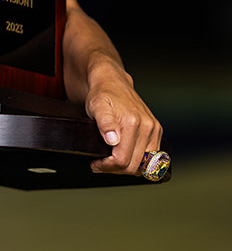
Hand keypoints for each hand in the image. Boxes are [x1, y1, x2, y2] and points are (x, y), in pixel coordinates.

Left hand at [83, 58, 162, 175]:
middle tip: (100, 163)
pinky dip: (138, 161)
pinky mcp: (156, 131)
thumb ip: (104, 123)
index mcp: (133, 122)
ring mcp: (154, 129)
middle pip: (134, 166)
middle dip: (115, 169)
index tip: (95, 163)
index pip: (122, 160)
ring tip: (111, 160)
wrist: (112, 82)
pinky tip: (124, 155)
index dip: (107, 167)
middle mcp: (148, 127)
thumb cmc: (102, 94)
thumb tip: (112, 140)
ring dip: (127, 167)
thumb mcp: (96, 106)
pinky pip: (151, 157)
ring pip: (144, 165)